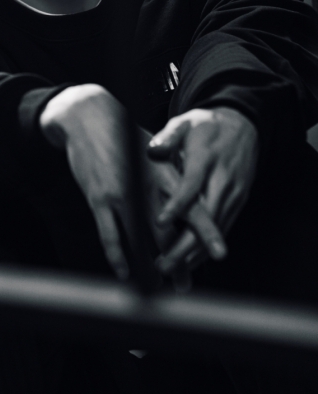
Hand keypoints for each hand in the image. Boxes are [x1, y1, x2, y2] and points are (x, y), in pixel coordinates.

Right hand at [40, 86, 225, 280]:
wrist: (89, 116)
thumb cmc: (124, 134)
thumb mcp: (153, 150)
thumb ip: (169, 176)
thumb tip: (186, 201)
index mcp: (163, 173)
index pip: (191, 206)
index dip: (206, 231)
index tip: (221, 252)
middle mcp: (146, 185)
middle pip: (166, 232)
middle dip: (177, 261)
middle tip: (184, 285)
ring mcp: (121, 193)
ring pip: (139, 239)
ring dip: (148, 267)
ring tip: (157, 287)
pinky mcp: (99, 197)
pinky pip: (110, 234)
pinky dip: (118, 256)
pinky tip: (124, 272)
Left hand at [147, 106, 258, 274]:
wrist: (241, 127)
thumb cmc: (205, 127)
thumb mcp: (184, 124)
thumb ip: (168, 137)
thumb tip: (152, 150)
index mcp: (206, 158)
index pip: (191, 185)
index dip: (177, 205)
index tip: (159, 222)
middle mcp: (222, 179)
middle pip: (206, 216)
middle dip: (185, 244)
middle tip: (162, 263)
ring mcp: (233, 192)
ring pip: (216, 229)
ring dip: (194, 252)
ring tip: (170, 270)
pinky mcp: (238, 202)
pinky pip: (223, 228)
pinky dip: (206, 247)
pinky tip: (189, 261)